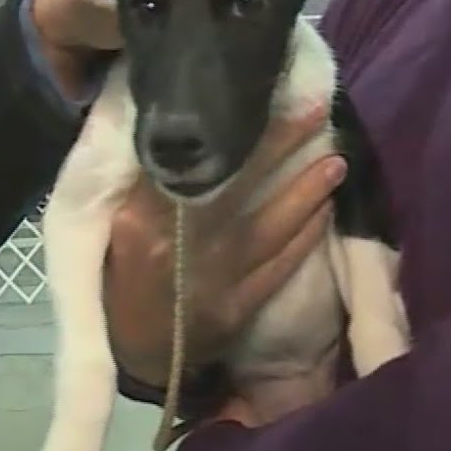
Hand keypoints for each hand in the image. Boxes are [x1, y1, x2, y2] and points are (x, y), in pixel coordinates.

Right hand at [103, 104, 347, 387]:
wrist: (130, 357)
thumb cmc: (120, 278)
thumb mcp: (112, 225)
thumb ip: (144, 184)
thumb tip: (181, 129)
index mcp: (140, 219)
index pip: (190, 162)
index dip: (231, 128)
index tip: (259, 93)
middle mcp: (181, 244)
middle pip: (238, 185)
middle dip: (280, 145)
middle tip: (318, 109)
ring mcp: (214, 278)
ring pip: (269, 226)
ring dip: (307, 191)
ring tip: (338, 159)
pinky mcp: (237, 307)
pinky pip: (280, 266)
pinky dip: (305, 238)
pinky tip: (327, 211)